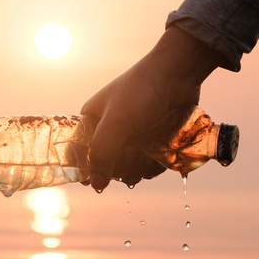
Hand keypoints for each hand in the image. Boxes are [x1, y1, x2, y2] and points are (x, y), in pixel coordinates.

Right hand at [81, 26, 222, 191]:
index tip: (96, 180)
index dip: (86, 168)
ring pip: (130, 166)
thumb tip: (96, 185)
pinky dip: (154, 165)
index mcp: (92, 120)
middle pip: (108, 164)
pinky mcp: (153, 139)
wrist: (178, 73)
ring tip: (146, 159)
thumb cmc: (140, 91)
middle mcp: (111, 129)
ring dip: (138, 170)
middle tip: (128, 165)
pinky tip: (159, 159)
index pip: (80, 153)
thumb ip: (101, 154)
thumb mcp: (116, 123)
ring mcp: (133, 135)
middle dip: (118, 170)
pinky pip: (149, 162)